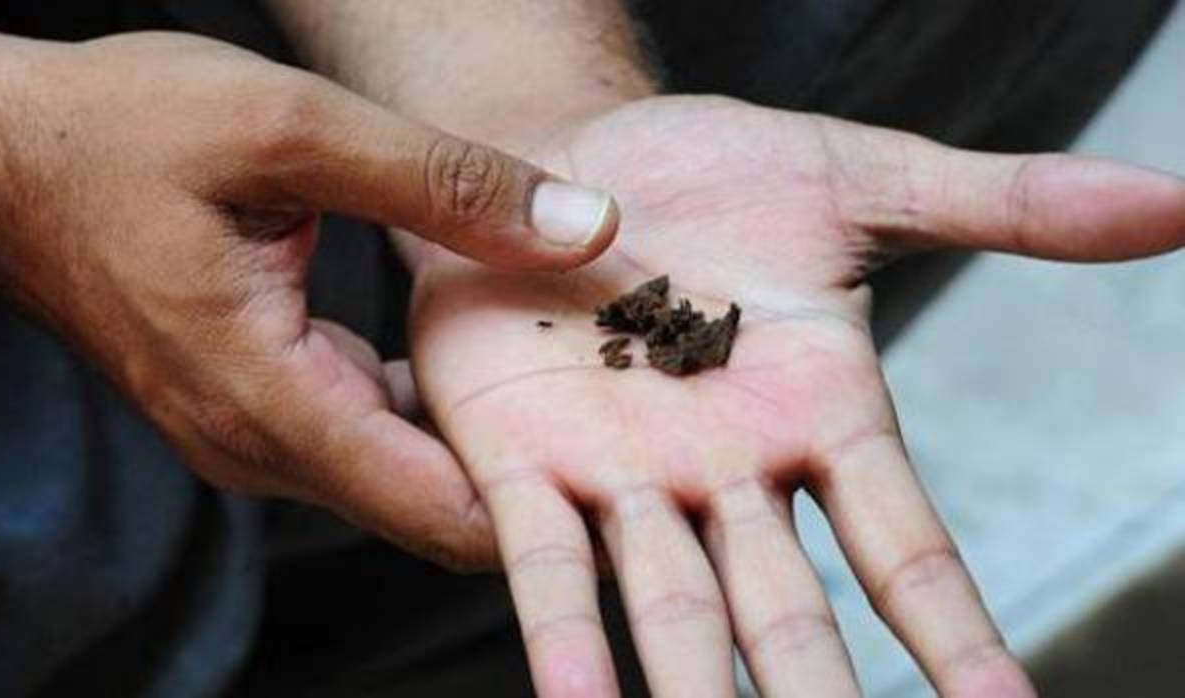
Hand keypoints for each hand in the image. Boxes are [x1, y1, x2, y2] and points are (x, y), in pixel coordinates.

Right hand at [0, 29, 619, 566]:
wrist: (3, 157)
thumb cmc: (120, 131)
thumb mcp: (293, 130)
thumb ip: (445, 184)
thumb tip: (585, 225)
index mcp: (269, 396)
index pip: (439, 510)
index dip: (549, 509)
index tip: (638, 483)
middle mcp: (259, 445)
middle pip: (431, 508)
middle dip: (536, 479)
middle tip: (635, 426)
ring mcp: (251, 434)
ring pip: (400, 478)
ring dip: (487, 444)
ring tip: (577, 388)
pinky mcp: (253, 405)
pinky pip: (365, 435)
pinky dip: (430, 411)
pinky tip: (482, 358)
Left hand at [407, 96, 1184, 695]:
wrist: (573, 151)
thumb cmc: (717, 174)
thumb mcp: (862, 180)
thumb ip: (1000, 205)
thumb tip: (1171, 202)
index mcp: (822, 417)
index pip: (905, 551)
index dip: (956, 637)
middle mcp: (730, 473)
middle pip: (790, 614)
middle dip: (818, 696)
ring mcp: (626, 475)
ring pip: (674, 612)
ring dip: (696, 694)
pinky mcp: (524, 459)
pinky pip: (549, 567)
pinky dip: (566, 642)